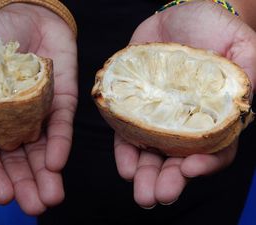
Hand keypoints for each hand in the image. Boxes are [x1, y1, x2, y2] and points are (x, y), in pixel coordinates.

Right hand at [0, 3, 76, 214]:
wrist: (27, 16)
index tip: (2, 196)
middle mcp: (16, 121)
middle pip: (20, 159)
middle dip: (27, 183)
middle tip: (36, 206)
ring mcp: (40, 112)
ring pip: (43, 150)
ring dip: (47, 174)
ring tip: (51, 197)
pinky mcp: (62, 101)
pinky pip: (60, 126)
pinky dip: (59, 144)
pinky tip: (57, 163)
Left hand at [114, 1, 255, 207]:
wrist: (179, 16)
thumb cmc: (213, 27)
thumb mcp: (240, 44)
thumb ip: (245, 74)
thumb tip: (242, 103)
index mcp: (212, 117)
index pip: (214, 151)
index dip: (205, 164)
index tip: (189, 169)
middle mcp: (184, 122)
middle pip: (178, 159)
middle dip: (167, 180)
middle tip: (155, 195)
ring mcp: (158, 116)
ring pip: (152, 153)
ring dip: (143, 172)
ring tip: (136, 186)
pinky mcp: (135, 105)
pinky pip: (127, 131)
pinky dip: (125, 149)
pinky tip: (124, 164)